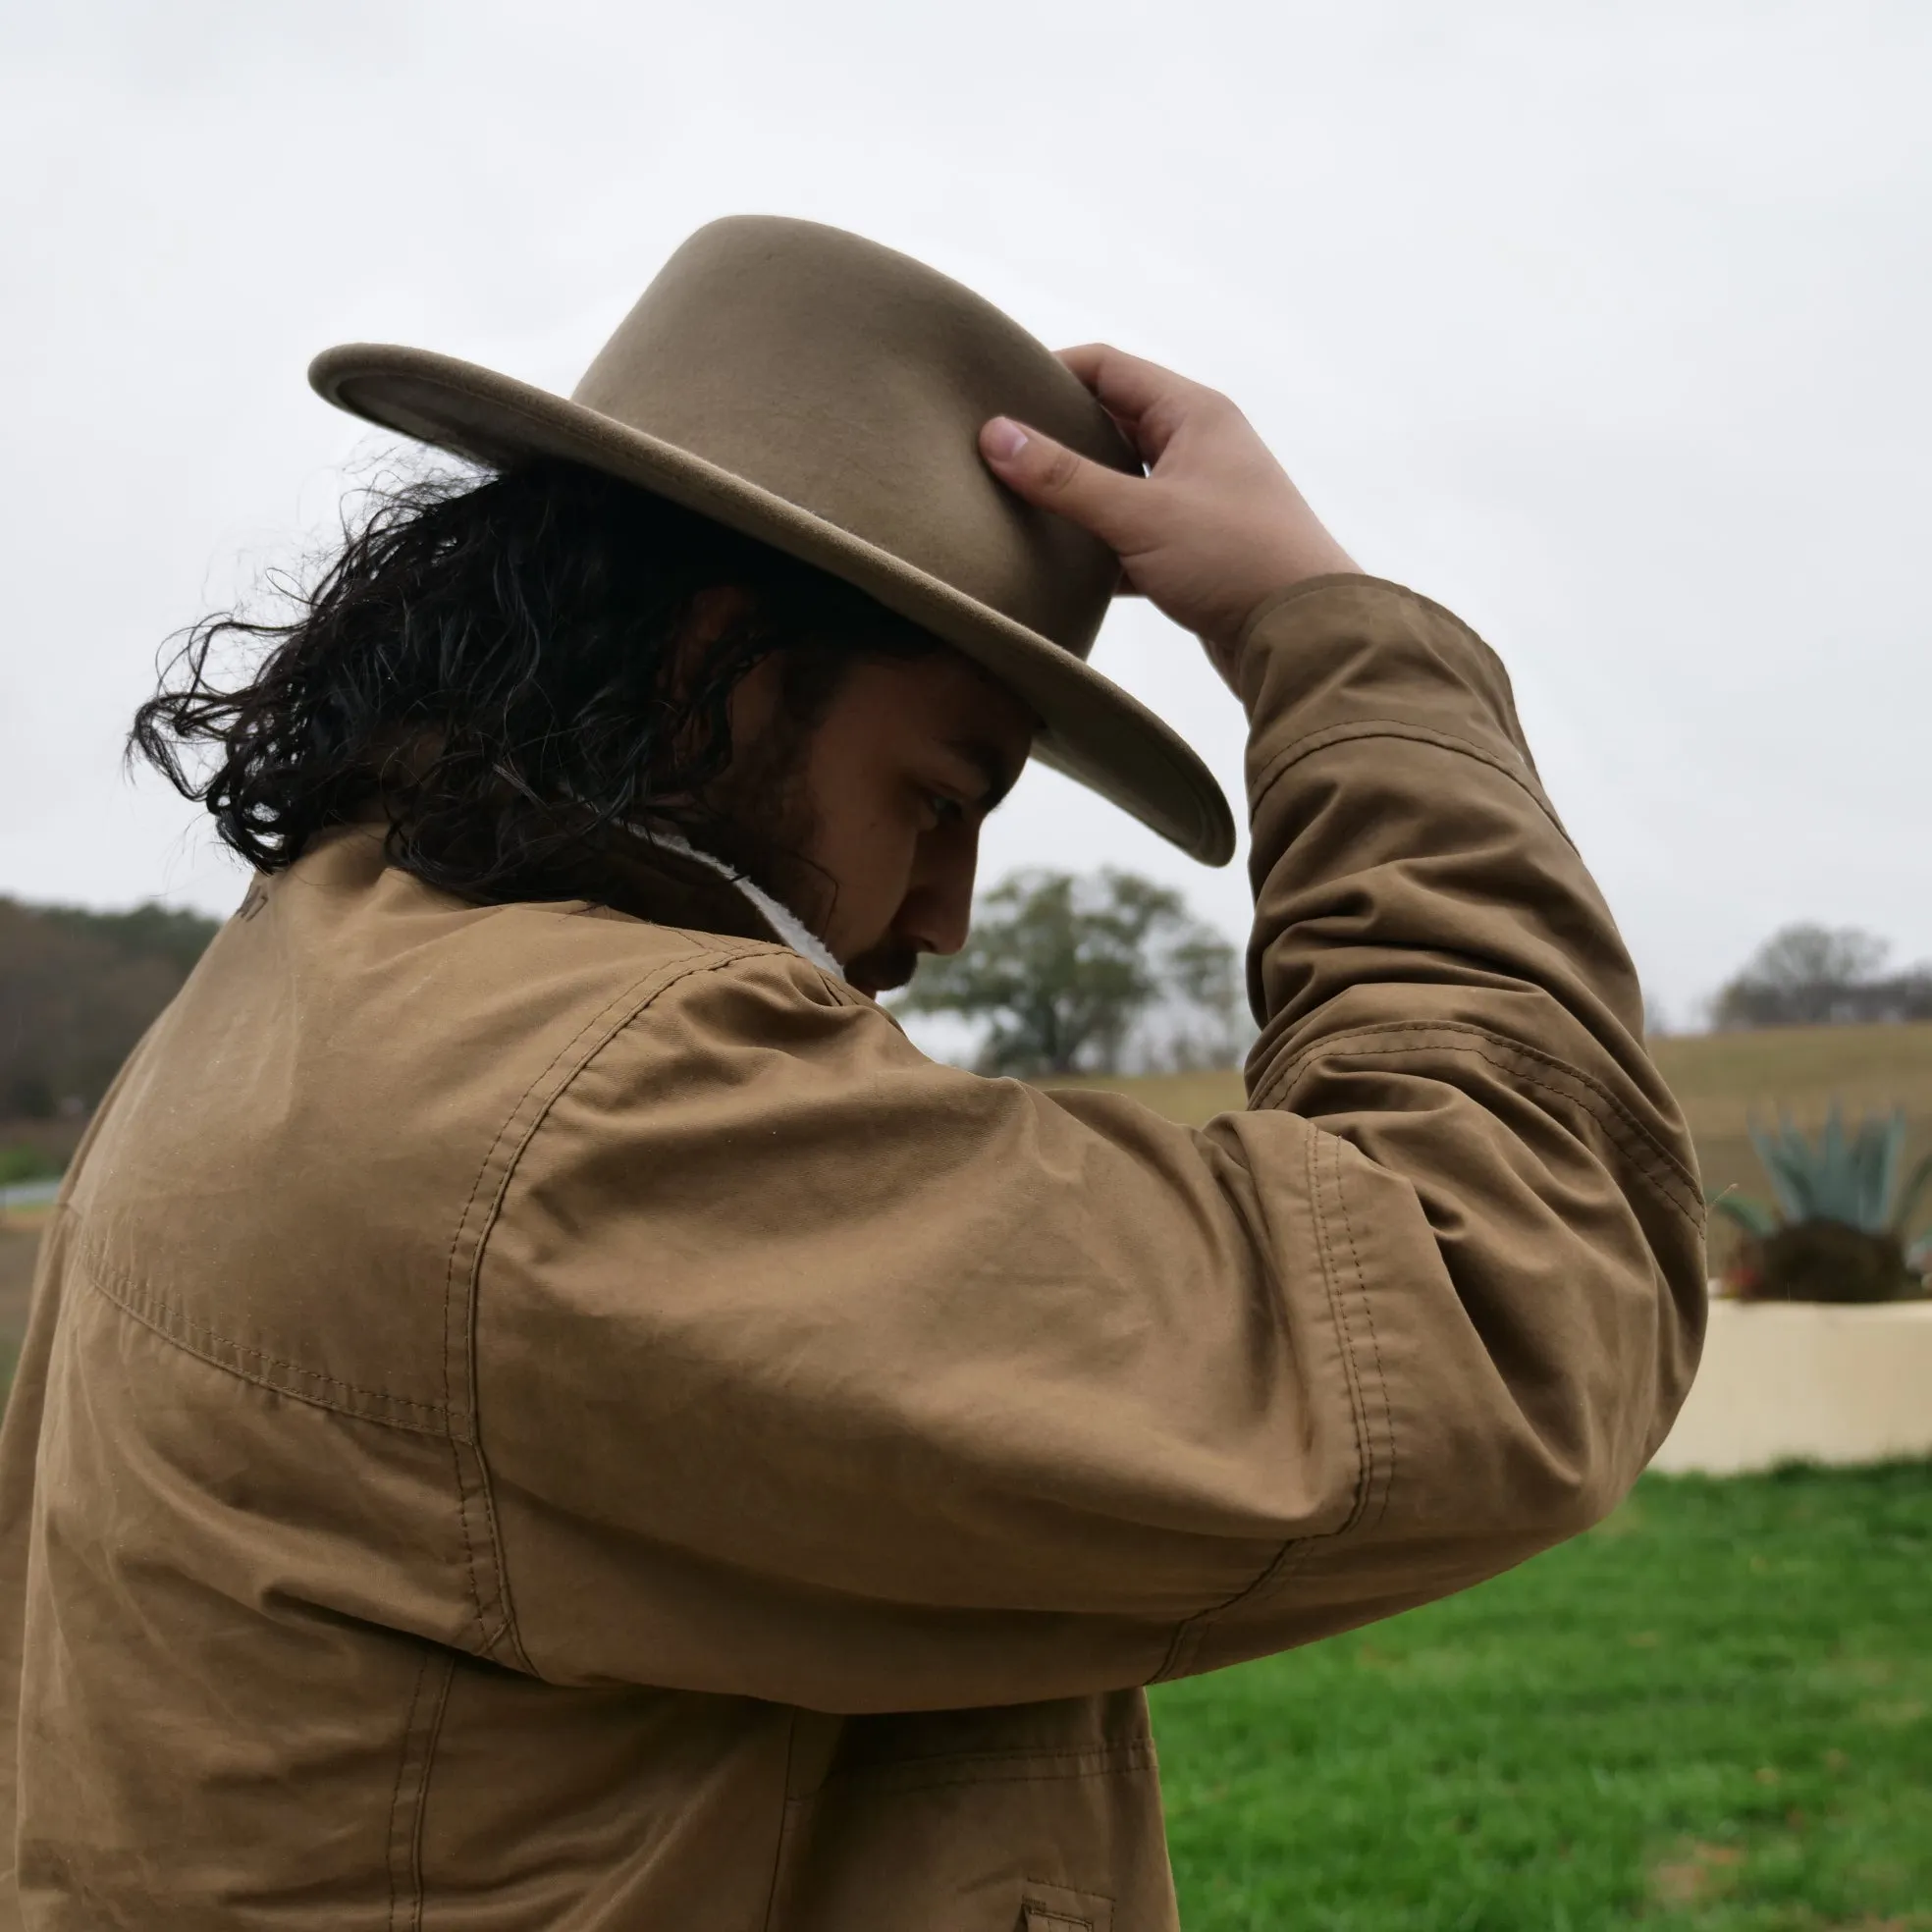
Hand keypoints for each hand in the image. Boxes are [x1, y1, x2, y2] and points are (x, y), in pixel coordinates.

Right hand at [980, 345, 1356, 683]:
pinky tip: (1055, 566)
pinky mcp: (1190, 550)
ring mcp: (1195, 498)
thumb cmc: (1235, 558)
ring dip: (1072, 495)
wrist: (1304, 638)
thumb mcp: (1140, 513)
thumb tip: (994, 434)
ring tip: (1010, 506)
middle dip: (1053, 437)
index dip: (1049, 372)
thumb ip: (1064, 478)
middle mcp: (1196, 445)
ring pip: (1116, 483)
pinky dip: (1094, 545)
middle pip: (1108, 423)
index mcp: (1192, 413)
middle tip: (991, 453)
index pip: (1106, 368)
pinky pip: (1128, 533)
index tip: (994, 395)